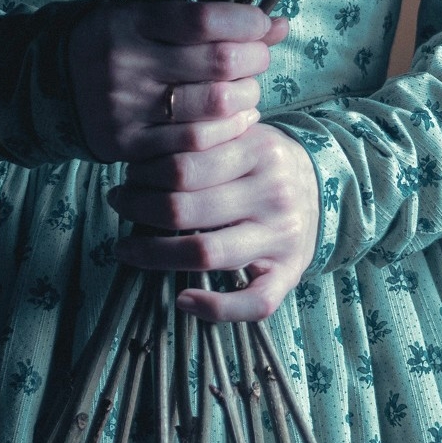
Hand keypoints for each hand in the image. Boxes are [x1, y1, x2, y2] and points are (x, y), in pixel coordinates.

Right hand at [68, 0, 285, 163]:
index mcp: (129, 21)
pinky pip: (195, 143)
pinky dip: (228, 130)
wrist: (52, 84)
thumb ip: (208, 21)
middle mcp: (126, 64)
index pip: (204, 20)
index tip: (262, 24)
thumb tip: (279, 24)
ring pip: (214, 105)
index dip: (247, 22)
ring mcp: (126, 108)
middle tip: (258, 57)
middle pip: (219, 63)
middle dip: (256, 59)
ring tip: (247, 89)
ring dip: (248, 96)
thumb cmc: (117, 43)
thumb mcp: (149, 17)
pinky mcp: (127, 145)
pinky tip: (236, 118)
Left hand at [108, 122, 317, 321]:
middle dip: (138, 209)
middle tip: (120, 203)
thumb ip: (201, 139)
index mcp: (259, 151)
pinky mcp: (290, 273)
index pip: (182, 166)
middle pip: (186, 209)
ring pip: (207, 253)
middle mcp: (274, 194)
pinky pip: (254, 303)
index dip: (143, 175)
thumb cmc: (264, 161)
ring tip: (127, 248)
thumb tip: (139, 160)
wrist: (321, 184)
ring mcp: (283, 236)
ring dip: (154, 255)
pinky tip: (183, 300)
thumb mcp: (242, 134)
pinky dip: (215, 308)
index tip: (127, 176)